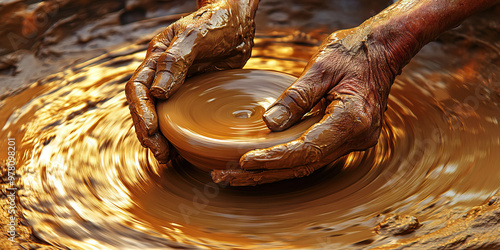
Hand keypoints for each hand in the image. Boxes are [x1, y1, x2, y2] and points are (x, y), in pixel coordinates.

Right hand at [125, 0, 256, 162]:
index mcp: (156, 57)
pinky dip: (178, 133)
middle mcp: (162, 73)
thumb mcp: (196, 36)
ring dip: (161, 137)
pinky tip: (182, 148)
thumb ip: (175, 61)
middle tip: (161, 153)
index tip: (151, 132)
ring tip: (167, 157)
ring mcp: (178, 85)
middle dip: (149, 133)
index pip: (138, 88)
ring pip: (161, 115)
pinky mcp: (194, 94)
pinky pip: (181, 116)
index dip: (141, 112)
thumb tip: (157, 92)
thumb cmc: (216, 21)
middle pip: (145, 107)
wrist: (239, 22)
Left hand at [212, 22, 403, 185]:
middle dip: (265, 173)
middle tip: (228, 177)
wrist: (381, 51)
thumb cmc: (353, 53)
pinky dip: (286, 161)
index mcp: (352, 120)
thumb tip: (269, 123)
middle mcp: (357, 138)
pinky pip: (313, 155)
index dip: (274, 158)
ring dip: (272, 171)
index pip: (307, 149)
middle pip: (305, 166)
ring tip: (236, 175)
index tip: (244, 161)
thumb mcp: (322, 66)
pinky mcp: (346, 139)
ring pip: (308, 165)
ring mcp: (353, 142)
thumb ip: (296, 97)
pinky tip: (263, 163)